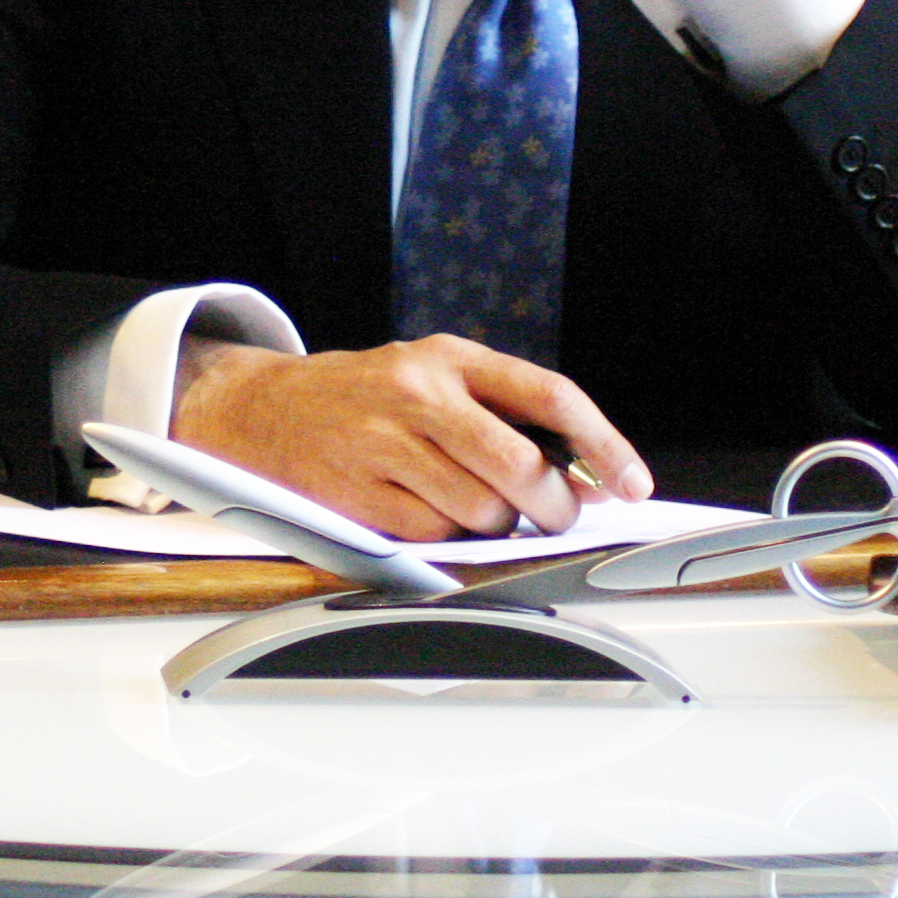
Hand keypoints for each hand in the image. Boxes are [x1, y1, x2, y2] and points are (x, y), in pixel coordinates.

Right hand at [170, 335, 652, 541]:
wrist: (265, 409)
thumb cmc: (367, 398)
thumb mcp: (434, 376)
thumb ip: (503, 414)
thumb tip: (584, 476)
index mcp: (451, 357)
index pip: (550, 396)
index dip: (602, 444)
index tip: (631, 483)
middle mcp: (420, 394)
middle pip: (520, 466)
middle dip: (554, 506)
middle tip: (555, 516)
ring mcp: (386, 444)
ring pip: (482, 511)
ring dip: (496, 526)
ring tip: (474, 508)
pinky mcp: (359, 494)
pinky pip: (435, 537)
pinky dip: (448, 540)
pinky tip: (430, 516)